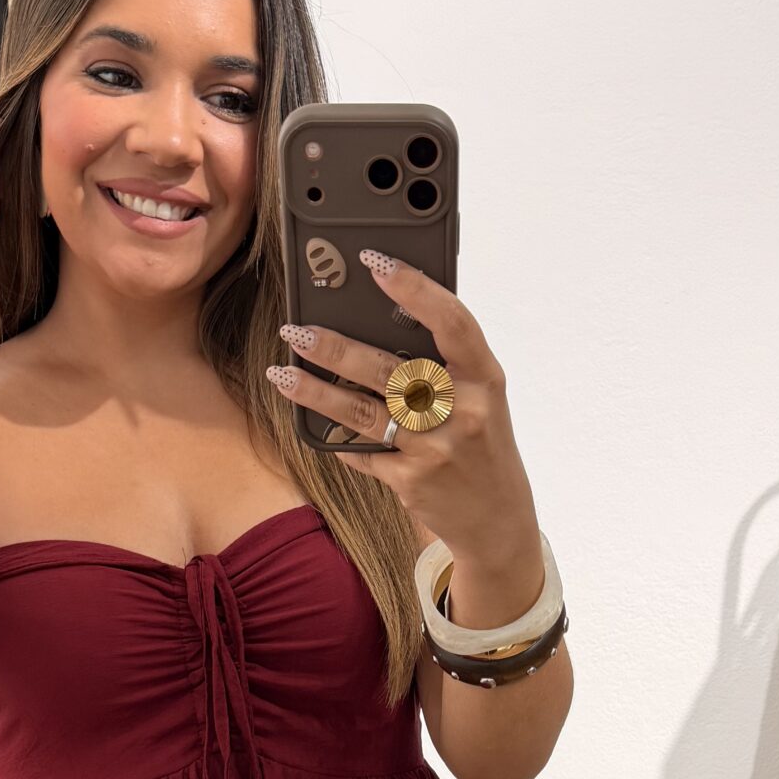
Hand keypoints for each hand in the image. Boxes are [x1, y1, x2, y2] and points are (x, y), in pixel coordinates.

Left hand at [267, 251, 542, 562]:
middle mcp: (462, 411)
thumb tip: (384, 317)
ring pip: (362, 412)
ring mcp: (435, 449)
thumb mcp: (480, 397)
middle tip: (295, 330)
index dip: (414, 288)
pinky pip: (362, 452)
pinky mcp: (411, 481)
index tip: (375, 262)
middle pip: (389, 369)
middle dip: (335, 348)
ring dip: (316, 391)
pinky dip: (337, 438)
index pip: (452, 322)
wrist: (497, 517)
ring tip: (282, 372)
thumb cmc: (483, 443)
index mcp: (485, 379)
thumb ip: (445, 362)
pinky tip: (315, 423)